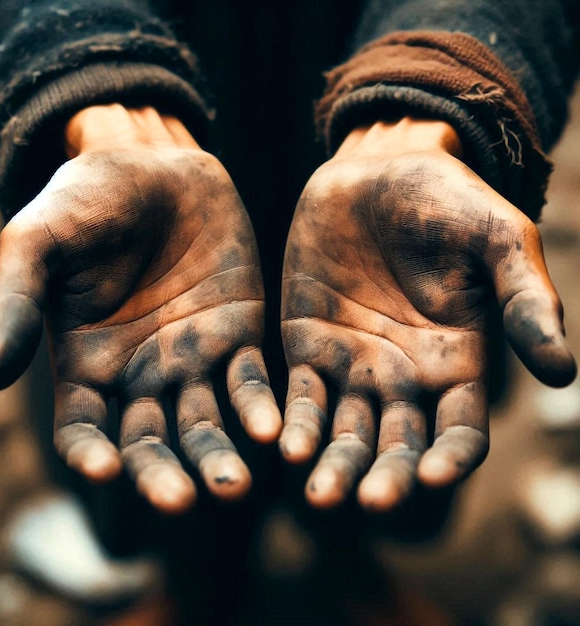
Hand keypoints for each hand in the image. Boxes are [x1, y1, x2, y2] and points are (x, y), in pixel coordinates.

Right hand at [0, 105, 280, 512]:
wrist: (157, 165)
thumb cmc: (88, 199)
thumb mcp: (40, 240)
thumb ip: (19, 302)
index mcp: (87, 362)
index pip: (84, 427)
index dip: (89, 453)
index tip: (103, 471)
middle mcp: (140, 373)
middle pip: (149, 441)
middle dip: (164, 473)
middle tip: (183, 500)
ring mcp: (192, 358)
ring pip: (204, 423)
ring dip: (218, 456)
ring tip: (236, 485)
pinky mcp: (237, 335)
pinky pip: (249, 381)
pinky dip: (259, 408)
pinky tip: (273, 429)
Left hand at [280, 117, 575, 510]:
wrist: (376, 170)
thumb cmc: (446, 200)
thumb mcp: (497, 239)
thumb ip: (526, 300)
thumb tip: (564, 374)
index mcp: (458, 360)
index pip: (460, 430)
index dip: (450, 457)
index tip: (432, 476)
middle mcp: (405, 375)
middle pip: (398, 445)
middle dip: (385, 476)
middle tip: (367, 501)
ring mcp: (354, 364)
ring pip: (346, 432)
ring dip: (334, 465)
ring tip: (318, 494)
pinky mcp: (308, 344)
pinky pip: (301, 395)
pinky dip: (294, 423)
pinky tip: (283, 446)